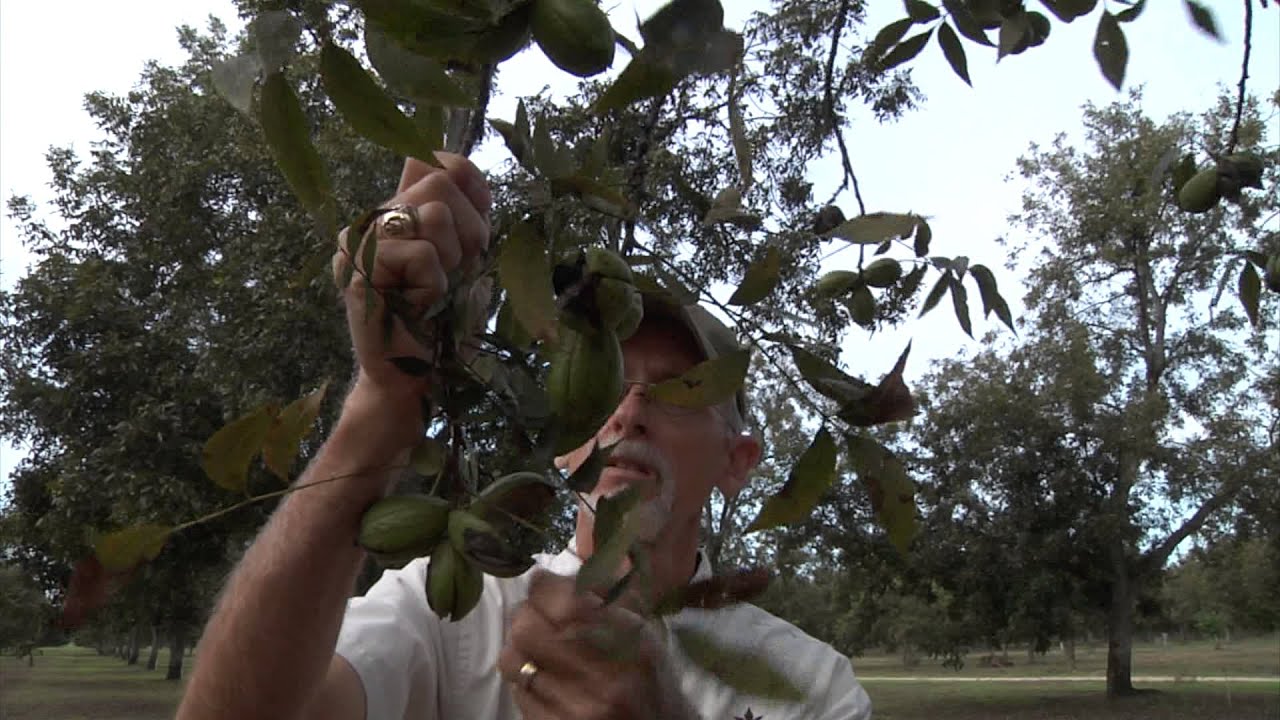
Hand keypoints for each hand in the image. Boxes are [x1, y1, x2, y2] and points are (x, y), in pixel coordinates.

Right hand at [331, 153, 490, 440]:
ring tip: (434, 292)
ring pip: (433, 213)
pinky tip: (417, 306)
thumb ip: (459, 212)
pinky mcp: (357, 268)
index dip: (472, 189)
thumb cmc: (443, 323)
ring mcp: (358, 240)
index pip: (436, 161)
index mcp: (397, 210)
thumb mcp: (465, 260)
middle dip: (469, 232)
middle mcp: (373, 217)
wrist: (415, 378)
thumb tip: (435, 160)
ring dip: (453, 261)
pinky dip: (435, 284)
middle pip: (439, 182)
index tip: (477, 236)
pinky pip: (423, 254)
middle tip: (457, 273)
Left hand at [498, 572, 696, 719]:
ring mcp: (573, 707)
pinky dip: (524, 678)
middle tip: (536, 613)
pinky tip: (543, 676)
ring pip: (513, 660)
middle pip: (526, 627)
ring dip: (519, 646)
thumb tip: (571, 564)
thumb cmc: (651, 679)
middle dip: (526, 613)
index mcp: (627, 642)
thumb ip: (610, 596)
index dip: (544, 585)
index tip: (544, 583)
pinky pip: (517, 692)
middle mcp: (599, 676)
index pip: (563, 600)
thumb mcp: (645, 633)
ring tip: (537, 645)